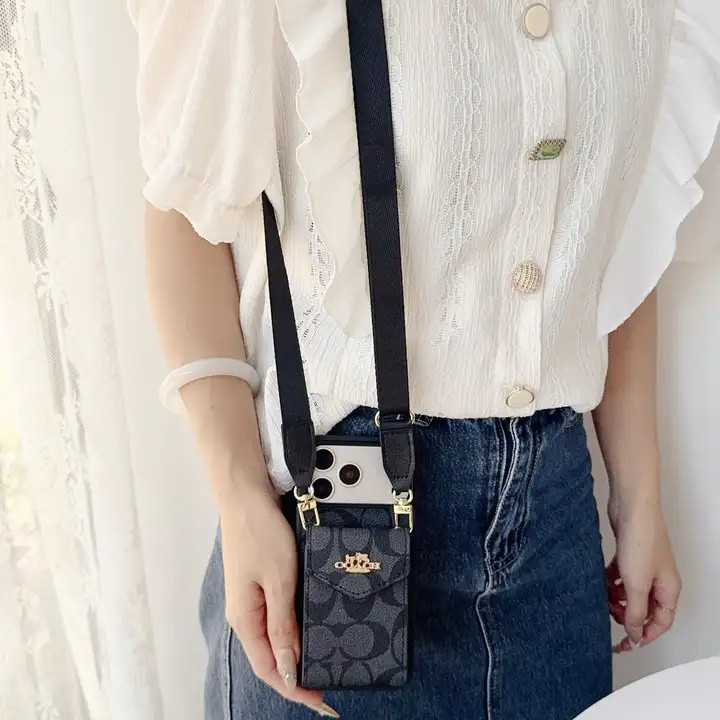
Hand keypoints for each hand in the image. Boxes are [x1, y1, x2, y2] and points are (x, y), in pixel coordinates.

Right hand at [219, 484, 338, 716]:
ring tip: (323, 665)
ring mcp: (253, 599)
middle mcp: (246, 614)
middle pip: (271, 659)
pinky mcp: (261, 583)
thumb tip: (289, 667)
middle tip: (329, 688)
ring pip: (275, 639)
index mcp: (246, 619)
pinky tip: (310, 631)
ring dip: (297, 655)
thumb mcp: (278, 580)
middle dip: (298, 678)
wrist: (246, 495)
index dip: (296, 690)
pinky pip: (277, 617)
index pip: (271, 669)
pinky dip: (294, 631)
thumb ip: (282, 625)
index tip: (324, 703)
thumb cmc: (260, 533)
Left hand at [606, 499, 681, 652]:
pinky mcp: (629, 554)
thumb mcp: (637, 584)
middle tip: (609, 615)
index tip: (625, 644)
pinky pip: (620, 575)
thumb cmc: (641, 539)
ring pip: (630, 592)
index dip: (643, 636)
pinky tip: (599, 580)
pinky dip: (610, 581)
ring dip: (616, 597)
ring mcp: (644, 566)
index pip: (660, 623)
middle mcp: (659, 579)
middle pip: (644, 608)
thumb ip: (635, 612)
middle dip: (626, 615)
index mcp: (668, 590)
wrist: (631, 507)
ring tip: (602, 597)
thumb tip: (635, 635)